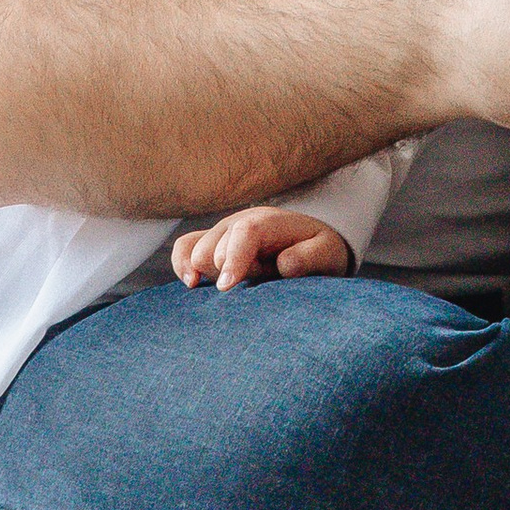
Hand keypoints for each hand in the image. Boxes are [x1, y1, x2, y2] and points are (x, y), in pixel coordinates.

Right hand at [171, 207, 353, 289]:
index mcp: (268, 222)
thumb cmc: (318, 251)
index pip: (245, 232)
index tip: (225, 287)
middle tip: (254, 282)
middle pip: (213, 246)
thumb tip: (285, 264)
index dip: (233, 258)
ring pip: (194, 249)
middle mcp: (240, 222)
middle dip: (226, 271)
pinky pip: (184, 248)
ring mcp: (222, 232)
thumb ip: (310, 257)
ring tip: (224, 285)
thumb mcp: (327, 253)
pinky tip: (191, 284)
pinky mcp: (210, 244)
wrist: (309, 244)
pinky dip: (182, 265)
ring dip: (204, 271)